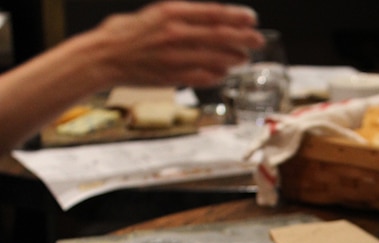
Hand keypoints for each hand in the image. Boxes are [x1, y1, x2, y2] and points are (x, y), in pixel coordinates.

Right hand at [89, 1, 264, 86]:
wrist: (102, 57)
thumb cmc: (127, 33)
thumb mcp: (154, 14)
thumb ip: (181, 16)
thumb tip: (210, 17)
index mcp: (170, 12)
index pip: (213, 13)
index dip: (236, 17)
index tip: (252, 19)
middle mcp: (174, 33)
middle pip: (220, 35)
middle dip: (243, 38)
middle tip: (258, 40)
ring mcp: (174, 56)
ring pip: (214, 58)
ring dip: (234, 58)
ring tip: (244, 58)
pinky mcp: (171, 76)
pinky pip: (202, 76)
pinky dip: (216, 75)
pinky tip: (224, 73)